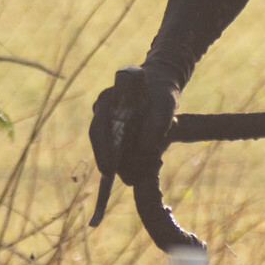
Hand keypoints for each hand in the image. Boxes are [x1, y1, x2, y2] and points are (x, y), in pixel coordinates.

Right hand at [89, 63, 178, 190]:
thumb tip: (144, 151)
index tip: (108, 170)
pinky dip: (133, 162)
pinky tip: (150, 164)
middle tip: (134, 178)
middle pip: (103, 146)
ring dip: (128, 166)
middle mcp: (103, 113)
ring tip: (149, 168)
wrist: (161, 86)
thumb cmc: (162, 91)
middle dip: (117, 165)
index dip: (102, 151)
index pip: (98, 129)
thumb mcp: (165, 104)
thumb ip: (157, 124)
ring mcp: (108, 125)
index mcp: (108, 100)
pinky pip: (120, 154)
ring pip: (111, 153)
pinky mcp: (116, 136)